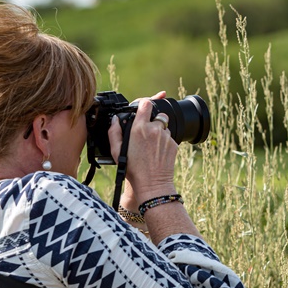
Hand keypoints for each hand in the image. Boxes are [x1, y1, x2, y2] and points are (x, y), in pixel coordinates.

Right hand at [107, 91, 178, 205]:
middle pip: (157, 114)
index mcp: (139, 128)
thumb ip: (114, 132)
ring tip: (150, 145)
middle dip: (152, 120)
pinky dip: (164, 141)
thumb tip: (115, 120)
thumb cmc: (132, 169)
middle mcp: (155, 129)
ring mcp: (166, 136)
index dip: (144, 104)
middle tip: (145, 132)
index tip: (142, 108)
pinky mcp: (173, 144)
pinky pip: (169, 137)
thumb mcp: (116, 151)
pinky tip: (156, 152)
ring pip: (164, 126)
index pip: (146, 103)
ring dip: (158, 131)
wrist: (152, 183)